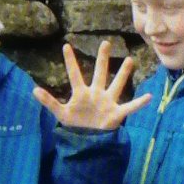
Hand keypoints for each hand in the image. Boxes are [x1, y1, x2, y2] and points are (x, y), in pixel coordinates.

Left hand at [33, 40, 150, 129]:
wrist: (88, 140)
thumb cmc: (76, 125)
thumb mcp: (60, 114)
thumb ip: (49, 102)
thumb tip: (34, 90)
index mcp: (81, 93)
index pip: (74, 75)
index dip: (70, 61)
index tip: (65, 46)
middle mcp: (96, 94)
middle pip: (99, 73)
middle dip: (102, 59)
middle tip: (105, 42)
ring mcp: (107, 102)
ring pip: (117, 85)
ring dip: (123, 74)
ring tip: (129, 60)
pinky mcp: (116, 114)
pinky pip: (130, 108)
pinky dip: (140, 104)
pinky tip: (149, 97)